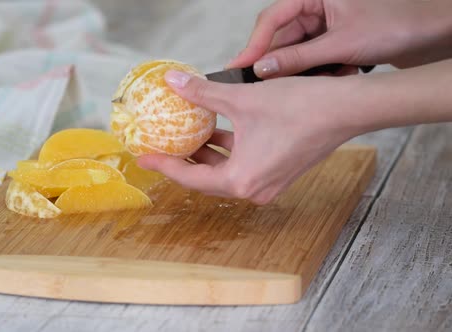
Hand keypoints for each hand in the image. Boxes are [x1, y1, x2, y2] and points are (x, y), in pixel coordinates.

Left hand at [137, 70, 360, 203]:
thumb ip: (203, 93)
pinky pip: (244, 165)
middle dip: (184, 161)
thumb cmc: (300, 107)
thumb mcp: (242, 98)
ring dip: (207, 154)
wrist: (347, 108)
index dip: (165, 166)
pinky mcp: (280, 171)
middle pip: (207, 179)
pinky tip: (218, 129)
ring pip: (227, 171)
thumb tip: (174, 81)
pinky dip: (228, 150)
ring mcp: (270, 183)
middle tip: (162, 146)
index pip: (191, 179)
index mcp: (241, 179)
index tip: (145, 157)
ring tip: (186, 134)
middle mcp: (255, 188)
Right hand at [227, 0, 451, 77]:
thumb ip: (298, 58)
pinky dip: (317, 73)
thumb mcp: (341, 44)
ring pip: (296, 52)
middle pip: (281, 37)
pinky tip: (328, 79)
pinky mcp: (333, 42)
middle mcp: (316, 8)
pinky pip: (312, 60)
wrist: (431, 34)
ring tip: (303, 83)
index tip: (241, 67)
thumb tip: (262, 70)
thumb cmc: (396, 25)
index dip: (254, 44)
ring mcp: (324, 26)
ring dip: (299, 71)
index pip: (273, 18)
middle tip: (256, 85)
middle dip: (275, 62)